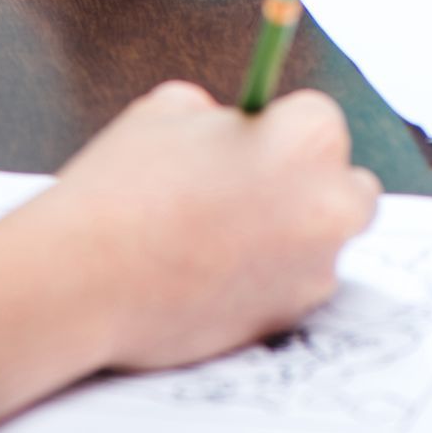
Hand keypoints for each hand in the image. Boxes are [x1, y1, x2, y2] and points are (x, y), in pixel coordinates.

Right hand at [50, 79, 378, 370]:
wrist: (84, 278)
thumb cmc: (126, 185)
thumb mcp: (171, 109)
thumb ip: (223, 115)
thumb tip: (238, 130)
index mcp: (309, 139)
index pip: (321, 120)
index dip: (279, 129)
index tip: (249, 142)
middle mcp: (330, 206)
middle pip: (347, 186)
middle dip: (309, 184)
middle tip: (249, 188)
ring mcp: (315, 272)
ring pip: (322, 242)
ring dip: (290, 236)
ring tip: (219, 235)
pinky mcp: (290, 323)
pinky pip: (294, 288)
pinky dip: (269, 281)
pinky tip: (213, 274)